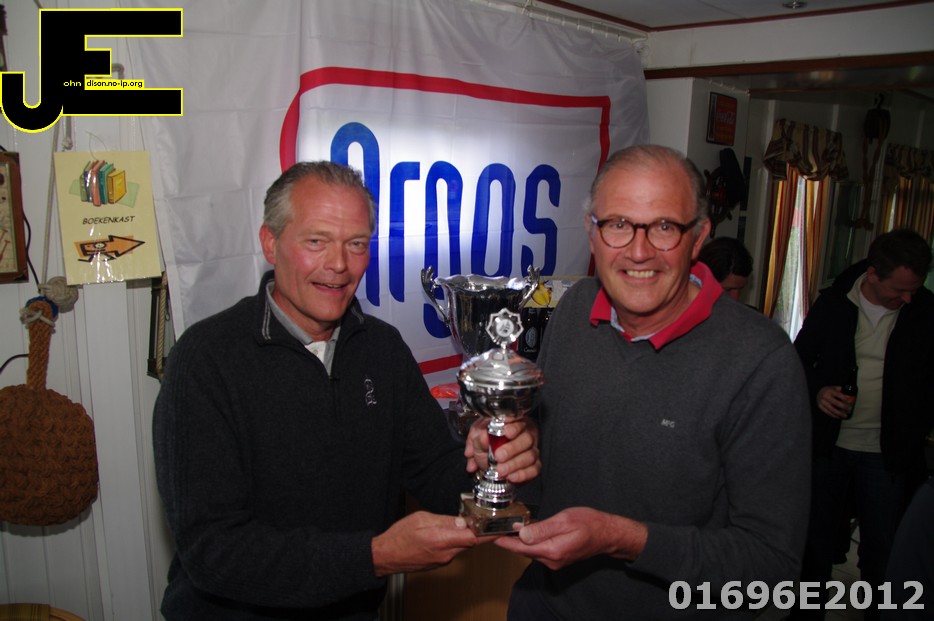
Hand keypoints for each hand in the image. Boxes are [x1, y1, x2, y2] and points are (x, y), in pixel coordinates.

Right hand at [371, 511, 478, 575]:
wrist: (386, 556)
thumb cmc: (399, 536)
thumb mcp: (421, 518)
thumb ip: (444, 520)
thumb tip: (462, 521)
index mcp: (441, 540)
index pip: (473, 538)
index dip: (488, 532)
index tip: (499, 527)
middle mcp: (445, 553)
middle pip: (471, 542)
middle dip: (480, 532)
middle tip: (486, 521)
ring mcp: (443, 560)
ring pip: (462, 546)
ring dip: (466, 536)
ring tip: (465, 523)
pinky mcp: (439, 563)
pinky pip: (454, 551)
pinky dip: (456, 541)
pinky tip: (450, 533)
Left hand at [464, 417, 539, 483]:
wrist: (491, 466)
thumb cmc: (487, 448)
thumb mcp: (477, 439)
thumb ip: (476, 438)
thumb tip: (482, 437)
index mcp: (512, 422)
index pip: (517, 419)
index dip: (513, 425)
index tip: (505, 431)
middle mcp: (525, 434)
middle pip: (526, 438)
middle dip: (512, 448)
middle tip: (498, 456)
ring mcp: (531, 449)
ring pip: (530, 455)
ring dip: (514, 464)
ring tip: (500, 470)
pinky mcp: (535, 465)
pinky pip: (534, 469)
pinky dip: (522, 474)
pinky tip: (511, 476)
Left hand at [494, 507, 646, 569]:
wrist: (608, 535)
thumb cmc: (589, 523)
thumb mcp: (565, 520)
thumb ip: (543, 529)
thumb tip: (522, 534)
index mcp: (552, 550)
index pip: (520, 547)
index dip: (504, 540)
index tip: (490, 535)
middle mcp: (551, 560)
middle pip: (523, 550)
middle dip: (508, 540)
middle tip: (493, 528)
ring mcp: (554, 561)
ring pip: (530, 551)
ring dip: (518, 541)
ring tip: (504, 529)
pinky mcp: (557, 558)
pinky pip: (538, 551)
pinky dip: (529, 543)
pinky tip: (524, 533)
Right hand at [817, 386, 854, 418]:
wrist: (819, 393)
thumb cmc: (830, 391)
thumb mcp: (834, 388)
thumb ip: (841, 390)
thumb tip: (850, 392)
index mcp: (829, 391)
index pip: (838, 394)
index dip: (845, 398)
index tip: (851, 401)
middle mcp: (825, 396)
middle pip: (835, 402)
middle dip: (843, 406)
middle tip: (849, 409)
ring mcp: (822, 402)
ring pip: (831, 409)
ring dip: (839, 413)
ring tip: (845, 416)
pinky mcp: (821, 407)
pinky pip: (828, 412)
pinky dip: (834, 416)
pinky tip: (839, 417)